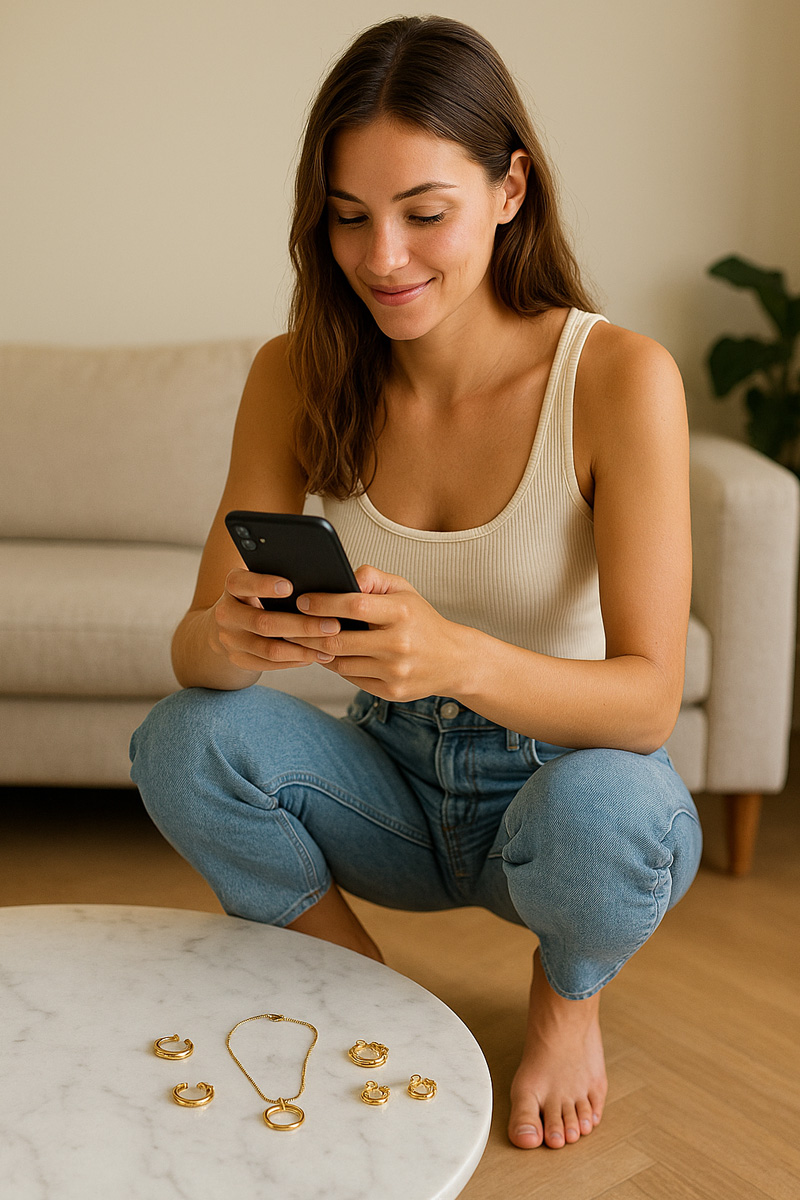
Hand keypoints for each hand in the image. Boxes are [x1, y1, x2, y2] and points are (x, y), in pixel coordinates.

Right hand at [211, 568, 346, 673]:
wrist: (227, 627)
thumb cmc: (255, 597)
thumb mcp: (258, 583)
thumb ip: (278, 579)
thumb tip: (320, 581)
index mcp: (232, 587)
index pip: (242, 584)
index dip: (264, 585)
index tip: (289, 586)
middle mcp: (226, 614)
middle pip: (264, 623)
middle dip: (303, 625)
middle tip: (333, 625)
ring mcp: (230, 640)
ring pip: (270, 649)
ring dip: (304, 649)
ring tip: (329, 646)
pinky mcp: (239, 660)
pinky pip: (270, 664)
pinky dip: (295, 660)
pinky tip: (314, 656)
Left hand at [284, 564, 469, 700]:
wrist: (454, 660)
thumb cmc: (421, 620)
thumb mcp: (404, 590)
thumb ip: (372, 578)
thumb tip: (342, 576)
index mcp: (402, 612)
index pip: (354, 605)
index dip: (323, 603)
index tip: (302, 601)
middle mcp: (399, 643)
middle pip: (340, 639)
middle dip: (310, 631)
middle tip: (290, 624)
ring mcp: (395, 671)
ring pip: (340, 662)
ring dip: (319, 651)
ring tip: (306, 639)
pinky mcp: (391, 691)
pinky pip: (351, 678)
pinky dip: (337, 666)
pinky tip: (330, 655)